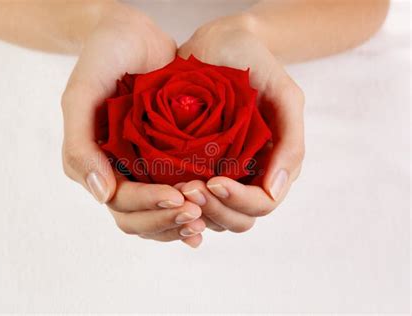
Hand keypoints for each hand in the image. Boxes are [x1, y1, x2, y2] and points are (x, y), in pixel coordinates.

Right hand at [61, 3, 203, 246]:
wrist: (131, 32)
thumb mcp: (82, 94)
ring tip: (205, 217)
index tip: (178, 199)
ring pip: (156, 214)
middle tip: (197, 215)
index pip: (119, 201)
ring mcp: (139, 166)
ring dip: (178, 222)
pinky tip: (209, 210)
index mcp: (91, 162)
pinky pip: (174, 194)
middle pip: (138, 217)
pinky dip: (188, 207)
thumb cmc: (103, 57)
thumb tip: (101, 195)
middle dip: (166, 220)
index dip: (148, 206)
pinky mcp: (162, 158)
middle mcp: (115, 170)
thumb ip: (80, 143)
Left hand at [177, 13, 304, 231]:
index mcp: (273, 166)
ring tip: (176, 189)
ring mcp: (221, 173)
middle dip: (214, 209)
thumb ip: (290, 143)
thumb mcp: (284, 96)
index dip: (238, 201)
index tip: (213, 182)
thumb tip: (275, 191)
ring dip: (195, 210)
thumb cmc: (254, 63)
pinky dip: (179, 203)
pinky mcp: (194, 166)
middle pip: (236, 218)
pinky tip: (165, 191)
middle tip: (188, 189)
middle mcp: (248, 176)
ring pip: (211, 215)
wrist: (219, 41)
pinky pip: (189, 198)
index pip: (261, 204)